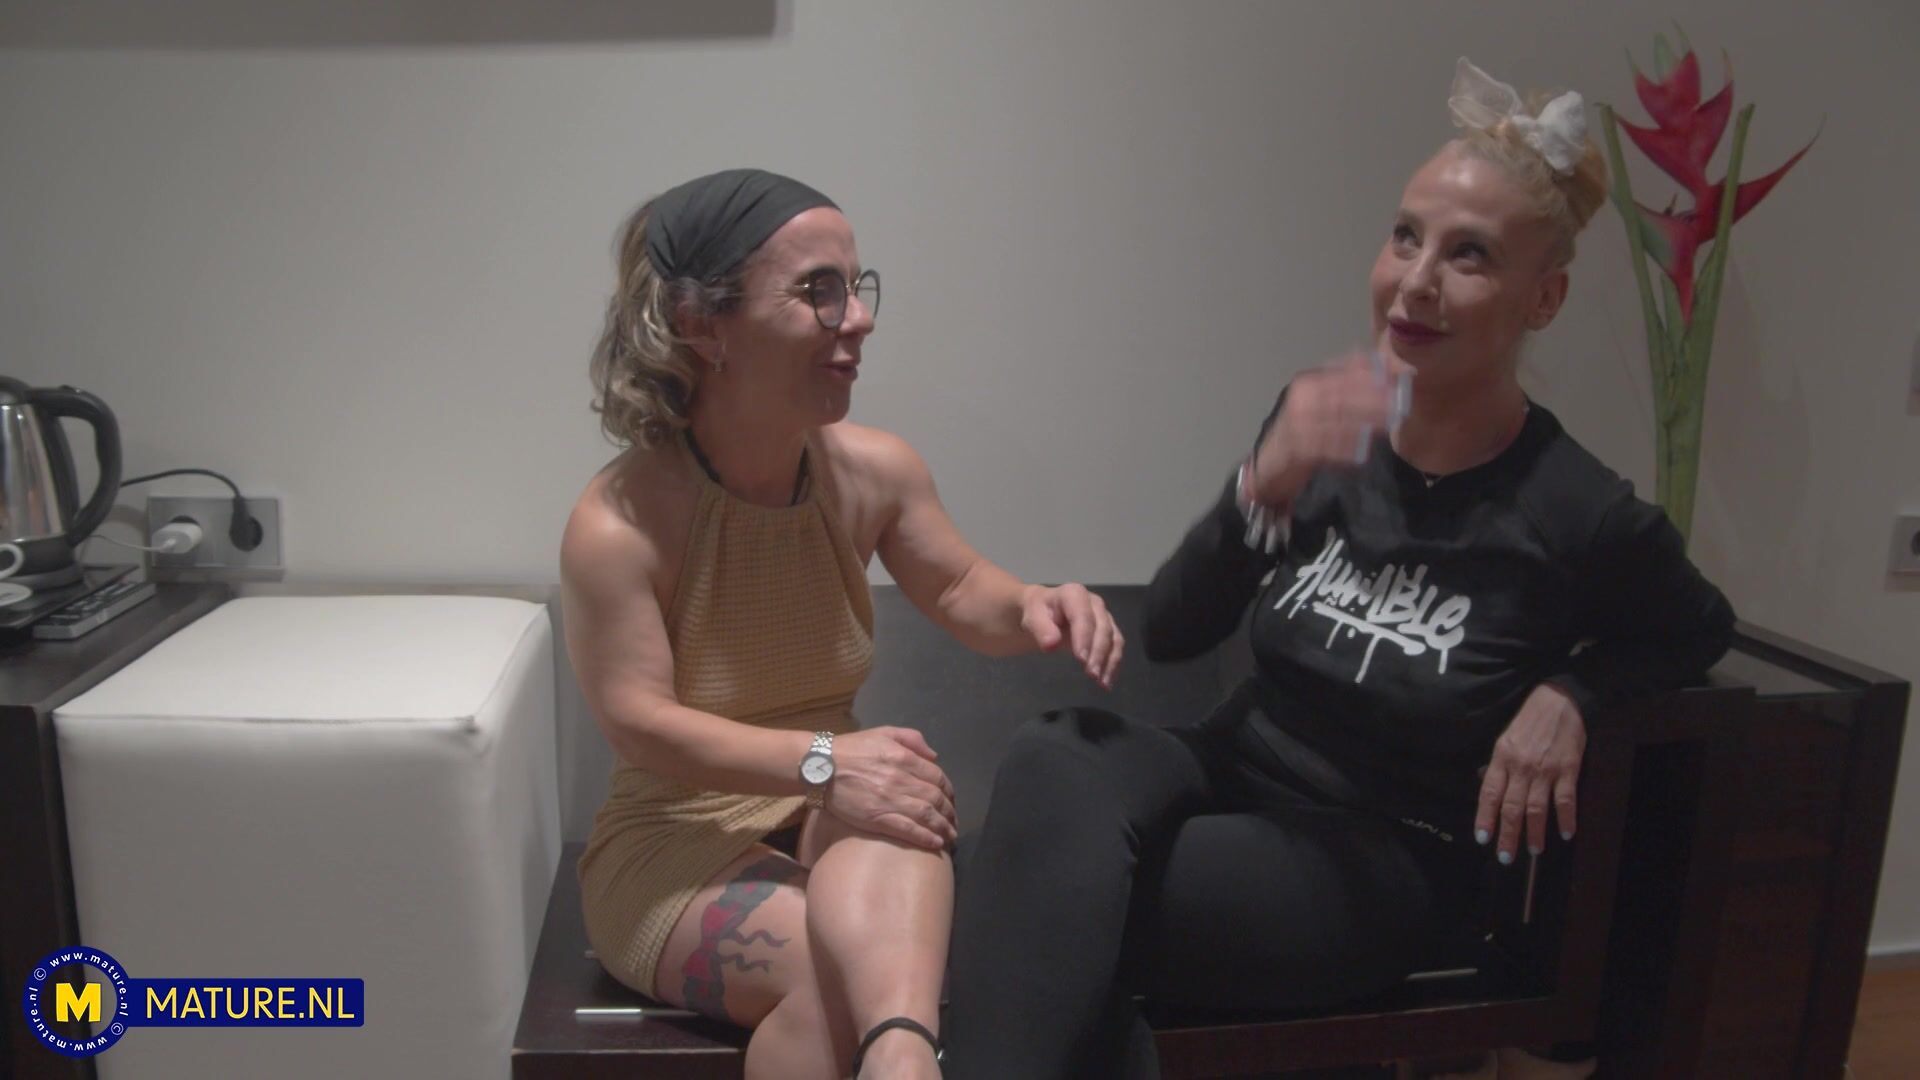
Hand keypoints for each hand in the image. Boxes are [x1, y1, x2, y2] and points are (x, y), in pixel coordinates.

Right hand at [824, 727, 957, 850]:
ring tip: (950, 836)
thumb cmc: (852, 748)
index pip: (937, 777)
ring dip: (943, 827)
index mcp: (904, 758)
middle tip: (953, 821)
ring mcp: (890, 800)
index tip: (951, 800)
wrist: (820, 767)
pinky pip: (907, 830)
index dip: (949, 791)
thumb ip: (912, 739)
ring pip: (926, 816)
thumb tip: (934, 757)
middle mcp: (901, 780)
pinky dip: (925, 837)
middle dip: (949, 812)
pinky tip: (935, 843)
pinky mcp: (877, 818)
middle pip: (935, 799)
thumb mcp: (884, 733)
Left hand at [1020, 583, 1123, 689]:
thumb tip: (1052, 645)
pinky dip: (1113, 664)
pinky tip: (1107, 681)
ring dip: (1109, 661)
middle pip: (1102, 628)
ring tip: (1101, 682)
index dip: (1084, 637)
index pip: (1083, 616)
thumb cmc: (1038, 612)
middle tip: (1091, 675)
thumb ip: (1041, 628)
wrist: (1044, 610)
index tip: (1081, 659)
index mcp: (1074, 594)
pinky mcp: (1109, 629)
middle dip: (1098, 653)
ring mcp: (1104, 616)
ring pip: (1113, 638)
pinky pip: (1116, 646)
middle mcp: (1094, 603)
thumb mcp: (1032, 617)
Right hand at [1250, 350, 1409, 505]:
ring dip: (1363, 420)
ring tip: (1387, 423)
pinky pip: (1323, 447)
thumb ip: (1340, 387)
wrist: (1269, 466)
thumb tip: (1371, 365)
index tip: (1392, 376)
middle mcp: (1300, 399)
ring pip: (1334, 419)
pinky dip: (1343, 448)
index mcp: (1306, 384)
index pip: (1340, 373)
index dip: (1367, 374)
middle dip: (1370, 397)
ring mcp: (1295, 423)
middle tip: (1397, 401)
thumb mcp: (1317, 403)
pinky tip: (1361, 450)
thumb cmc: (1299, 432)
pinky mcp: (1294, 448)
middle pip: (1340, 395)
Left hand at [1475, 683, 1585, 864]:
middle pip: (1511, 807)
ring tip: (1533, 851)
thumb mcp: (1505, 739)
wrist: (1559, 701)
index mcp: (1501, 758)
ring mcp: (1545, 769)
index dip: (1485, 818)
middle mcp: (1520, 767)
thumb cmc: (1529, 721)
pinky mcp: (1568, 768)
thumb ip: (1497, 765)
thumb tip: (1485, 785)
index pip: (1489, 794)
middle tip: (1505, 857)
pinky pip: (1565, 799)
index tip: (1483, 839)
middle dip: (1508, 835)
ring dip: (1534, 832)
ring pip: (1536, 808)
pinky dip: (1566, 818)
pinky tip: (1566, 833)